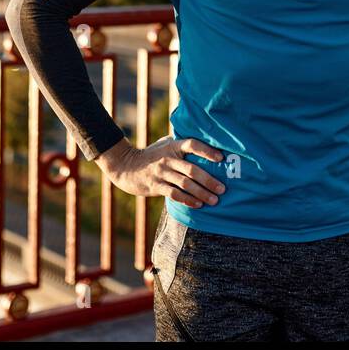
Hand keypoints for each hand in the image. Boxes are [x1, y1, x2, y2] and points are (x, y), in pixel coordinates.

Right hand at [96, 135, 227, 207]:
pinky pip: (174, 194)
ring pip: (185, 184)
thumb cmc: (151, 155)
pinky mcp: (155, 186)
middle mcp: (168, 158)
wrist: (125, 166)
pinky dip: (188, 200)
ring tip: (214, 200)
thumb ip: (180, 144)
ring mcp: (161, 173)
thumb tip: (204, 145)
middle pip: (192, 169)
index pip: (192, 144)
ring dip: (202, 193)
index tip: (221, 158)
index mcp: (172, 146)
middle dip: (209, 180)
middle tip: (222, 189)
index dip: (207, 150)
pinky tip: (198, 204)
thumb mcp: (164, 145)